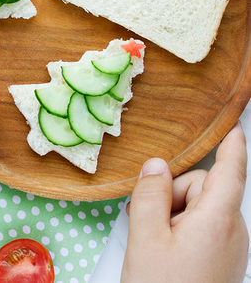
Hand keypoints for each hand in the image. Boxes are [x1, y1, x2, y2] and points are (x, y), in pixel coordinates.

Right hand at [122, 122, 248, 282]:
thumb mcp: (145, 238)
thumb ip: (149, 194)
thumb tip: (156, 165)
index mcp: (217, 219)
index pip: (231, 170)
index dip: (233, 143)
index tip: (236, 123)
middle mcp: (232, 230)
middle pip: (204, 187)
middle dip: (173, 193)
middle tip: (149, 221)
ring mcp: (229, 246)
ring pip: (199, 207)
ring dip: (173, 214)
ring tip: (155, 243)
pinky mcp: (222, 258)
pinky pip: (201, 227)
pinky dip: (180, 228)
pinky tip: (164, 250)